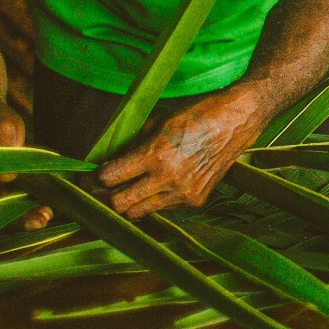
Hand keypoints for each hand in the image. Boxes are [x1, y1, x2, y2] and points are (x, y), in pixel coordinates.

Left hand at [97, 92, 262, 219]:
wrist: (236, 123)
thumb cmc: (197, 115)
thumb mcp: (158, 123)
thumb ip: (133, 146)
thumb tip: (111, 161)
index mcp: (156, 155)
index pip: (111, 178)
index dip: (96, 179)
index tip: (92, 177)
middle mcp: (168, 179)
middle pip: (119, 205)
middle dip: (107, 197)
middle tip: (103, 189)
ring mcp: (183, 194)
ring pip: (139, 213)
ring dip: (130, 202)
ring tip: (129, 190)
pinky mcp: (195, 202)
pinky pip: (163, 209)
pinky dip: (156, 200)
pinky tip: (161, 185)